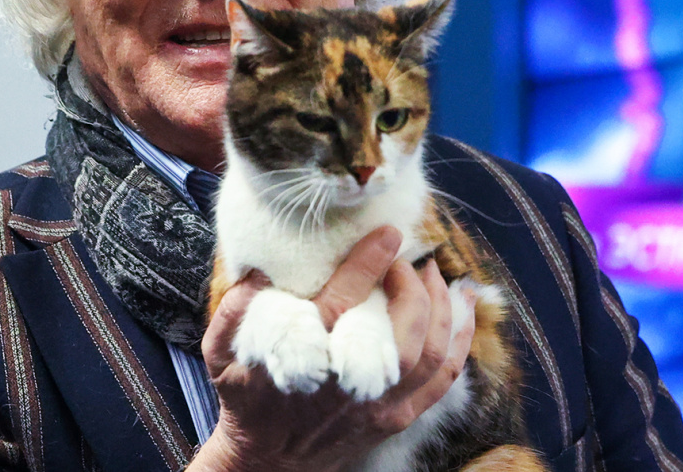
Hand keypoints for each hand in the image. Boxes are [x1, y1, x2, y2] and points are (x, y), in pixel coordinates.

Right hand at [192, 226, 476, 471]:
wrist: (268, 463)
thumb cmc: (246, 399)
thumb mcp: (220, 354)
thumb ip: (232, 312)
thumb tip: (257, 274)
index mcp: (309, 357)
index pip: (346, 300)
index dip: (371, 262)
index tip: (389, 233)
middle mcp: (351, 382)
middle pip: (403, 327)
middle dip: (414, 284)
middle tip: (406, 258)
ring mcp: (379, 404)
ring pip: (430, 352)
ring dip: (442, 307)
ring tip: (436, 274)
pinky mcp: (397, 418)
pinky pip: (442, 379)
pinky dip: (459, 341)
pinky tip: (462, 309)